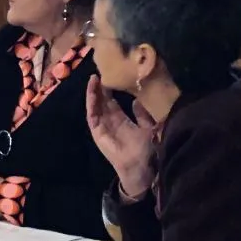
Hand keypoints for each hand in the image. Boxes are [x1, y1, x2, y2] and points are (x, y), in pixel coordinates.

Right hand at [86, 77, 157, 198]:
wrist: (142, 168)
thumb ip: (142, 115)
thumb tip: (136, 101)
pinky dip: (91, 102)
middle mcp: (111, 124)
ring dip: (93, 92)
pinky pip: (92, 115)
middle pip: (103, 103)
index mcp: (123, 122)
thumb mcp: (149, 127)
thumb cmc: (148, 150)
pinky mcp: (98, 132)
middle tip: (100, 71)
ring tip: (93, 77)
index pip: (113, 103)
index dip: (111, 91)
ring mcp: (103, 128)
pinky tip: (92, 90)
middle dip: (101, 88)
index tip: (111, 77)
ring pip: (96, 106)